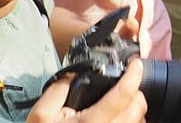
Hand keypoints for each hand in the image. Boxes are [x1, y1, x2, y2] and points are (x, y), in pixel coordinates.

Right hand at [27, 58, 146, 122]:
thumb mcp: (41, 113)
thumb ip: (59, 89)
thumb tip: (76, 71)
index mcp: (91, 122)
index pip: (123, 94)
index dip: (133, 74)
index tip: (135, 63)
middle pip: (138, 107)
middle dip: (136, 91)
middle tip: (126, 83)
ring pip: (140, 120)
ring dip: (135, 108)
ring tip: (122, 101)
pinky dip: (132, 120)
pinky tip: (120, 116)